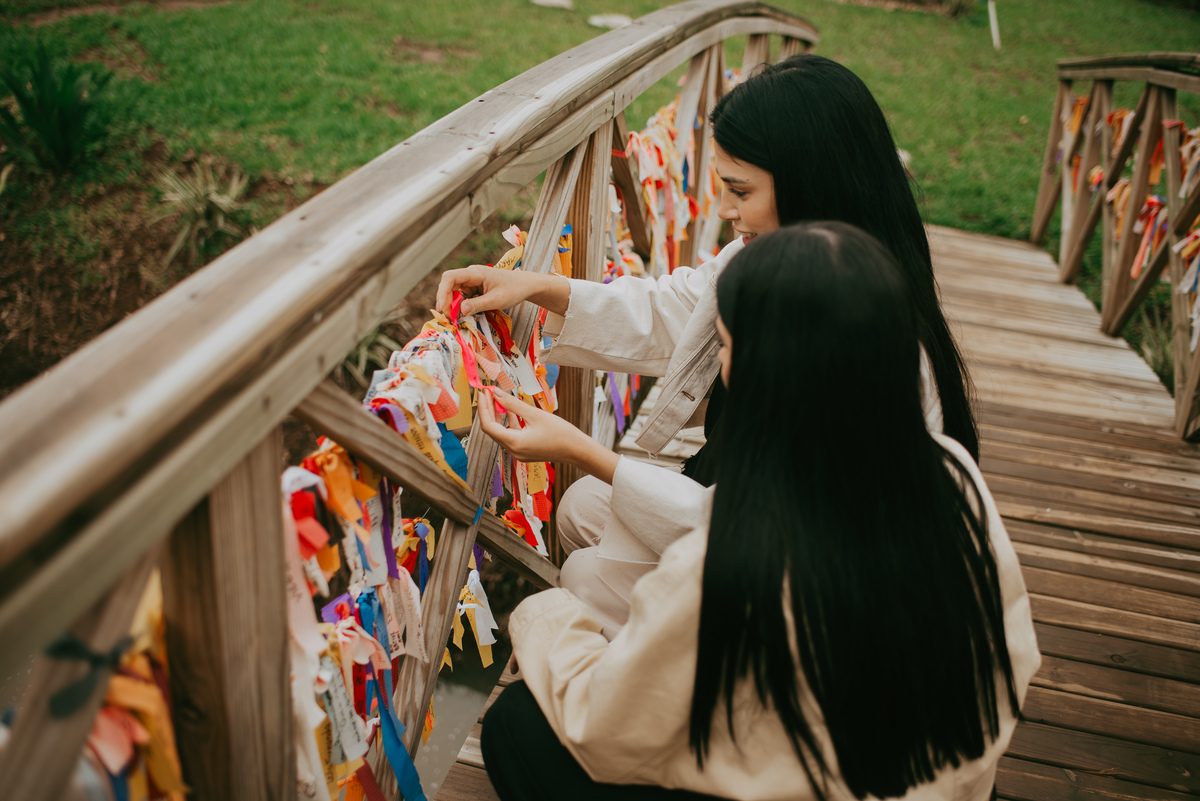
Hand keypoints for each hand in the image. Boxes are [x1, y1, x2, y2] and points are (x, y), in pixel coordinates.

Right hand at [435, 265, 569, 317]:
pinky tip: (464, 315)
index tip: (441, 308)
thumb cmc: (513, 290)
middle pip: (449, 286)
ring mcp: (472, 282)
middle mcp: (470, 275)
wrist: (525, 285)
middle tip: (450, 318)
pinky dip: (460, 306)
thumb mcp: (496, 300)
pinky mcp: (474, 289)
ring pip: (454, 292)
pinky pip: (462, 297)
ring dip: (453, 305)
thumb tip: (460, 310)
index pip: (450, 277)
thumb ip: (478, 305)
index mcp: (475, 273)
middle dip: (446, 301)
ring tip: (456, 319)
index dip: (442, 292)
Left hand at [477, 389, 618, 483]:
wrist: (577, 449)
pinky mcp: (525, 450)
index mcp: (514, 443)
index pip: (488, 426)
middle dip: (489, 410)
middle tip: (488, 392)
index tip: (484, 393)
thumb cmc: (560, 433)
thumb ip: (512, 404)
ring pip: (501, 432)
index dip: (483, 408)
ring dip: (498, 416)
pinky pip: (511, 435)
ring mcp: (519, 452)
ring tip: (496, 398)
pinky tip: (510, 410)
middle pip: (493, 429)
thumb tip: (496, 394)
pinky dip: (509, 422)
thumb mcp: (534, 414)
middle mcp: (513, 451)